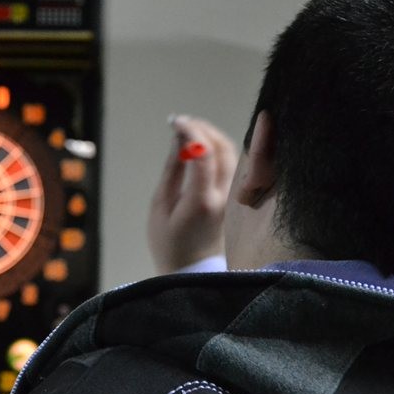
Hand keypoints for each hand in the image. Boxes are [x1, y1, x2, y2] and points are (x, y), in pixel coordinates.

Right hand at [148, 114, 236, 272]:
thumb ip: (172, 170)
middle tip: (182, 123)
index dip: (191, 131)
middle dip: (204, 128)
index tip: (175, 121)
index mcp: (202, 201)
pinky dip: (216, 148)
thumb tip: (179, 140)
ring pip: (231, 154)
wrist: (190, 272)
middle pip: (224, 149)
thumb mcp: (160, 206)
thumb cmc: (168, 243)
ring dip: (212, 136)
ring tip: (189, 131)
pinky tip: (199, 147)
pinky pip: (230, 164)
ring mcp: (232, 198)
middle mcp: (223, 197)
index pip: (204, 154)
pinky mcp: (233, 198)